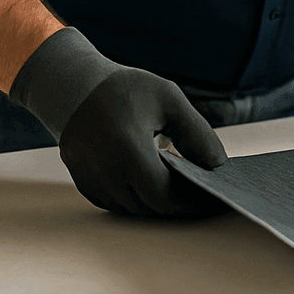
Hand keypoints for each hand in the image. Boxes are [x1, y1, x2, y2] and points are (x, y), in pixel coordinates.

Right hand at [57, 67, 229, 216]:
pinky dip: (135, 198)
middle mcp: (103, 169)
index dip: (190, 202)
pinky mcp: (82, 181)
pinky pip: (114, 202)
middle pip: (148, 206)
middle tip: (201, 196)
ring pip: (131, 208)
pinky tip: (151, 182)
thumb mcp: (169, 100)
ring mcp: (89, 178)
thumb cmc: (126, 89)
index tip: (212, 199)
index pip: (163, 194)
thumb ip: (197, 133)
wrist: (76, 85)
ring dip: (156, 203)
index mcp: (126, 148)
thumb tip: (217, 164)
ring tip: (180, 187)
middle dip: (177, 205)